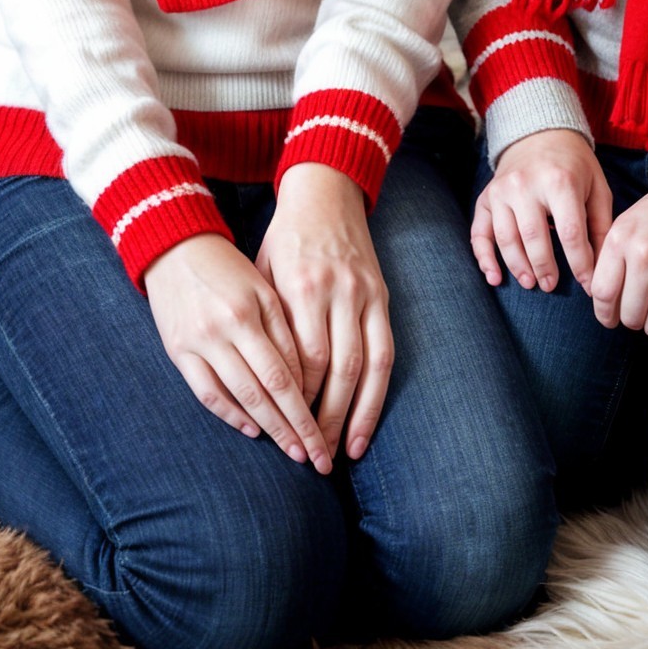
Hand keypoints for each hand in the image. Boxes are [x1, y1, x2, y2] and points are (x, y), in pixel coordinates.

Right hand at [144, 233, 330, 470]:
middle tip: (315, 458)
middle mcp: (223, 331)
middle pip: (264, 393)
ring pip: (237, 397)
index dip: (305, 409)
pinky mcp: (177, 351)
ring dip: (266, 428)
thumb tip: (302, 380)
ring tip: (290, 450)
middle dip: (292, 429)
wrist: (176, 247)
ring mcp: (197, 344)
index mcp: (249, 313)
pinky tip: (251, 429)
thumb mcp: (263, 287)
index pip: (284, 373)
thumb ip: (284, 330)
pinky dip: (229, 414)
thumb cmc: (230, 267)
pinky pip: (205, 392)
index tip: (323, 434)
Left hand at [259, 164, 392, 463]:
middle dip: (325, 418)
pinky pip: (386, 352)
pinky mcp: (382, 296)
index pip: (303, 358)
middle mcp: (338, 292)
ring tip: (344, 452)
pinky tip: (366, 422)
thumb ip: (267, 322)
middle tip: (313, 456)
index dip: (297, 400)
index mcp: (302, 286)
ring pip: (366, 366)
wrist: (326, 192)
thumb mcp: (261, 272)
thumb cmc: (283, 238)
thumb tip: (262, 383)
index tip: (286, 431)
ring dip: (355, 414)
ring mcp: (365, 294)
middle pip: (335, 369)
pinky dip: (377, 392)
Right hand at [471, 130, 612, 293]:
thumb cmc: (574, 165)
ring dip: (517, 266)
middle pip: (534, 238)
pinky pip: (479, 231)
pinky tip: (495, 277)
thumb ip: (601, 226)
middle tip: (552, 286)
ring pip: (506, 238)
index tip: (588, 286)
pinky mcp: (486, 196)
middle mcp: (526, 184)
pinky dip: (484, 257)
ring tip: (531, 282)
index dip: (580, 265)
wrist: (540, 132)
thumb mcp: (597, 188)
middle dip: (545, 268)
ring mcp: (502, 190)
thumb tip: (603, 266)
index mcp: (560, 181)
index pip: (570, 234)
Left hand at [591, 171, 647, 336]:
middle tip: (640, 310)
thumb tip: (604, 300)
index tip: (610, 318)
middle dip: (632, 319)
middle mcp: (644, 256)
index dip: (604, 313)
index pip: (602, 294)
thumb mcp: (630, 222)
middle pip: (629, 316)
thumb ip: (613, 257)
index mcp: (621, 238)